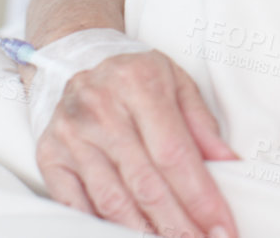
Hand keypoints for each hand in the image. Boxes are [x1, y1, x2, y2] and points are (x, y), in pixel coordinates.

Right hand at [35, 48, 238, 237]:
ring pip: (112, 201)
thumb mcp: (175, 82)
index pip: (174, 154)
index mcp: (138, 84)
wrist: (74, 59)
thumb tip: (229, 164)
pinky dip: (103, 227)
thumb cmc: (134, 77)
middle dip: (178, 225)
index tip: (222, 227)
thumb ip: (202, 124)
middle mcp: (100, 108)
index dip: (200, 197)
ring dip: (145, 233)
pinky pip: (76, 205)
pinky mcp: (50, 157)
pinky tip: (129, 236)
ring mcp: (71, 135)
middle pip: (146, 184)